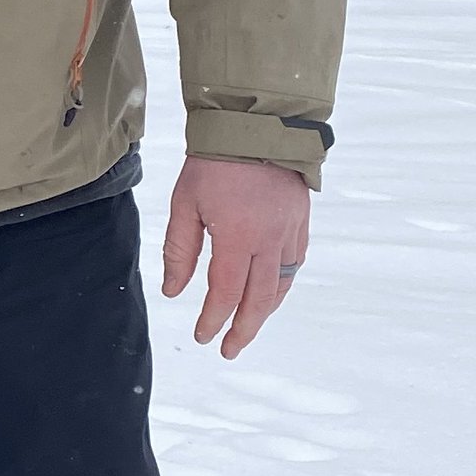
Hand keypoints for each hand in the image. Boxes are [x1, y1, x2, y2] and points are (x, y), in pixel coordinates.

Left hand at [161, 154, 310, 358]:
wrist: (256, 125)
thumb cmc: (214, 162)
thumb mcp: (185, 204)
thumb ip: (180, 251)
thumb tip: (174, 291)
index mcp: (238, 236)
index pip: (225, 293)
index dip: (214, 320)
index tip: (203, 336)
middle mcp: (269, 239)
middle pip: (259, 299)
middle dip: (244, 329)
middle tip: (229, 350)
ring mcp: (290, 230)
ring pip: (281, 285)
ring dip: (264, 311)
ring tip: (248, 328)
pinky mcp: (301, 220)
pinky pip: (294, 263)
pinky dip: (282, 284)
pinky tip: (270, 293)